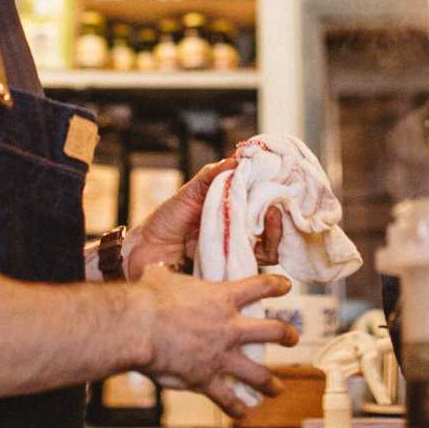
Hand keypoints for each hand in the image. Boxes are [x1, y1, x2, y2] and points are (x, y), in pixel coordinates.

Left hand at [128, 158, 282, 274]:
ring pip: (269, 247)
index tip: (283, 179)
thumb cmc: (166, 220)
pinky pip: (255, 266)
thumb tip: (240, 156)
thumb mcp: (191, 192)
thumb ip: (214, 175)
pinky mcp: (230, 271)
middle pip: (271, 226)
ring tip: (273, 214)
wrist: (145, 250)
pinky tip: (263, 238)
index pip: (261, 203)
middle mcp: (236, 232)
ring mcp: (235, 252)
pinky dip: (265, 251)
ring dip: (276, 231)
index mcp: (230, 211)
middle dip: (282, 212)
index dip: (275, 193)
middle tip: (281, 198)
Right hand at [132, 266, 296, 416]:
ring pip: (258, 372)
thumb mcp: (161, 277)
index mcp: (222, 297)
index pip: (260, 286)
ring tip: (279, 388)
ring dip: (272, 382)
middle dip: (287, 335)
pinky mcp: (206, 379)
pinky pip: (227, 398)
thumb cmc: (149, 298)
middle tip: (293, 337)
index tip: (287, 287)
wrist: (138, 326)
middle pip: (272, 331)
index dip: (277, 286)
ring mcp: (221, 356)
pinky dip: (237, 408)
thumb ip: (167, 273)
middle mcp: (229, 327)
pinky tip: (243, 413)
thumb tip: (158, 269)